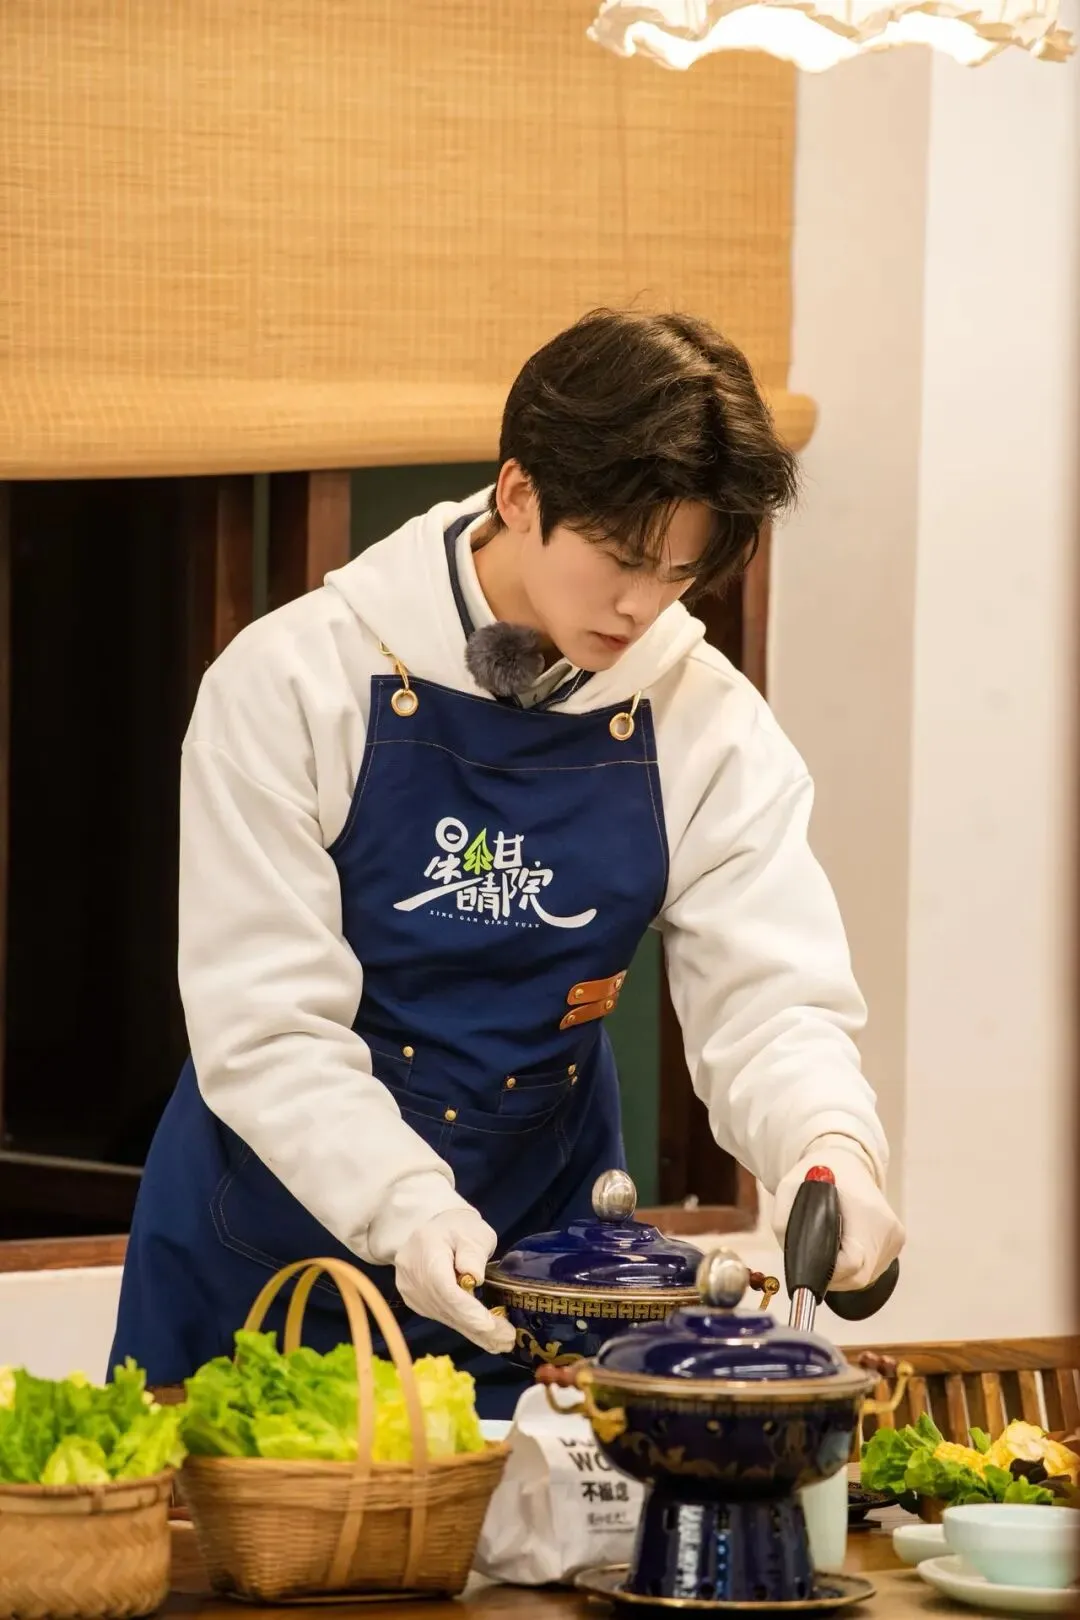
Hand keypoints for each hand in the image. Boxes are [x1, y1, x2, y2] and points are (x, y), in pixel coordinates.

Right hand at [394, 1207, 515, 1353]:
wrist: (435, 1230)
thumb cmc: (459, 1228)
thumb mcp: (473, 1231)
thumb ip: (473, 1252)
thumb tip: (474, 1278)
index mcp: (425, 1250)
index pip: (444, 1287)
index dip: (466, 1309)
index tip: (489, 1325)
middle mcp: (412, 1274)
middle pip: (446, 1307)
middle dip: (478, 1326)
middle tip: (508, 1338)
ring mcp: (411, 1291)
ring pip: (445, 1317)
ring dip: (475, 1332)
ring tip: (504, 1341)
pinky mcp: (416, 1302)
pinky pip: (443, 1317)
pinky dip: (465, 1327)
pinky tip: (487, 1337)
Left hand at [772, 1138, 904, 1291]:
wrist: (846, 1160)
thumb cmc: (816, 1174)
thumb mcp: (788, 1188)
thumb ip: (785, 1224)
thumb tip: (795, 1260)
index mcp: (864, 1211)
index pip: (851, 1263)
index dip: (828, 1272)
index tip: (812, 1263)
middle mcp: (886, 1227)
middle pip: (859, 1276)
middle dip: (832, 1276)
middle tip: (814, 1261)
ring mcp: (895, 1236)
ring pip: (867, 1276)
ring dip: (844, 1273)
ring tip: (828, 1249)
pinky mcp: (897, 1242)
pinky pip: (873, 1268)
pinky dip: (856, 1266)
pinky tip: (843, 1247)